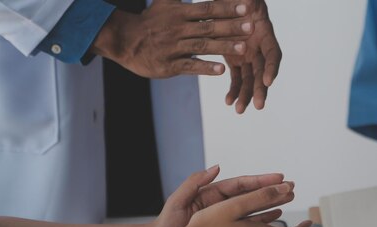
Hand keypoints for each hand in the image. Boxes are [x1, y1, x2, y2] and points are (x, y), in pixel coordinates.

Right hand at [91, 0, 254, 77]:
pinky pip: (190, 66)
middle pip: (209, 27)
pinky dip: (206, 68)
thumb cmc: (149, 21)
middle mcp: (178, 29)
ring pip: (203, 47)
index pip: (207, 9)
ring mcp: (174, 48)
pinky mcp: (170, 65)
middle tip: (251, 26)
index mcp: (179, 13)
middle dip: (231, 27)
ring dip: (223, 47)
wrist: (125, 41)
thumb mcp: (164, 1)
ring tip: (243, 48)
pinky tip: (221, 70)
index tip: (246, 8)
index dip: (227, 8)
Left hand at [152, 165, 287, 226]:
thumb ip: (195, 182)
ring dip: (271, 204)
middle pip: (252, 195)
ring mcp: (226, 218)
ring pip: (254, 209)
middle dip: (271, 191)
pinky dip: (263, 220)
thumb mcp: (178, 199)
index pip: (241, 184)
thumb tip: (215, 168)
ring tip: (288, 199)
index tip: (277, 177)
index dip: (260, 181)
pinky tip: (276, 217)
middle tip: (290, 187)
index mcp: (212, 193)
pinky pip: (249, 225)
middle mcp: (222, 204)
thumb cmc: (167, 222)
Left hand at [223, 0, 281, 112]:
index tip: (268, 80)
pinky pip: (236, 78)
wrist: (225, 1)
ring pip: (249, 79)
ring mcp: (247, 55)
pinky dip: (233, 90)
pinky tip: (229, 102)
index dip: (272, 67)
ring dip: (245, 95)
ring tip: (240, 110)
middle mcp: (259, 47)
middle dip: (260, 89)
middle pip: (262, 71)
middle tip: (258, 105)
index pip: (273, 53)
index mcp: (264, 32)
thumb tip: (250, 5)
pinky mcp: (235, 60)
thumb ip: (248, 2)